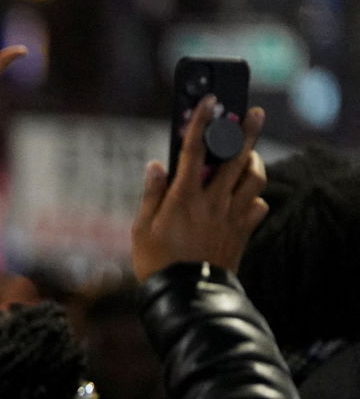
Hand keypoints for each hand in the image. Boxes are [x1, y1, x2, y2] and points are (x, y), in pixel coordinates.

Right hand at [131, 96, 268, 280]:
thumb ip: (152, 194)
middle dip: (245, 131)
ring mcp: (231, 217)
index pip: (193, 151)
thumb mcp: (141, 229)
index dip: (201, 122)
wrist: (186, 297)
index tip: (209, 101)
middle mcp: (212, 202)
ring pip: (254, 180)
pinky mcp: (242, 233)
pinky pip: (258, 208)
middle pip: (236, 158)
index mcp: (184, 197)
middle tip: (253, 112)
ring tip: (249, 155)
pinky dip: (255, 198)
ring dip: (254, 162)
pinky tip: (247, 198)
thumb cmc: (156, 263)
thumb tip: (157, 165)